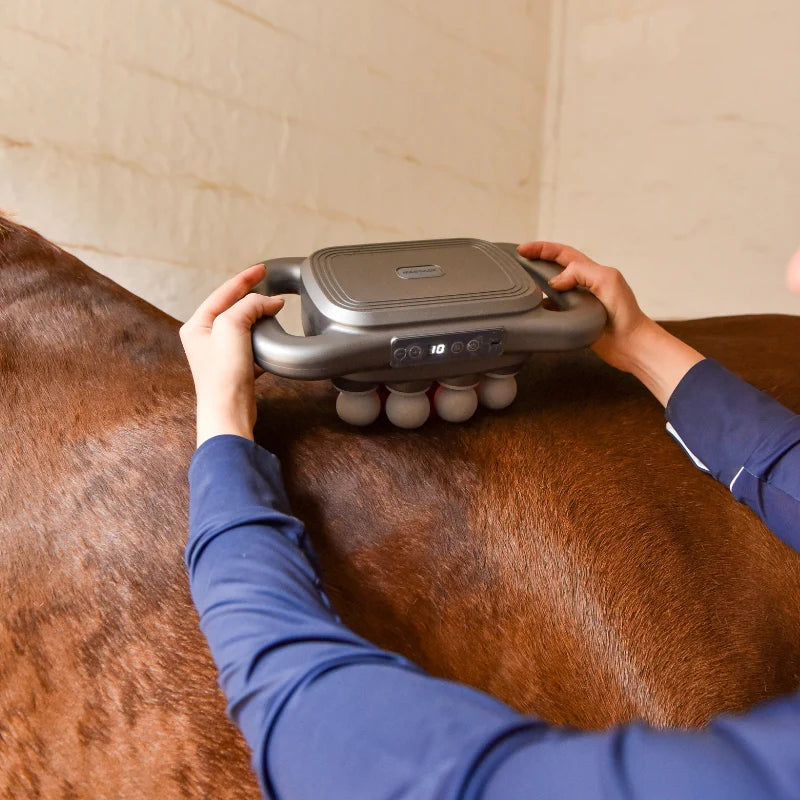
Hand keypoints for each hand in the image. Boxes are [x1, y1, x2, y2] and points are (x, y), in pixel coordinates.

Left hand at [180, 264, 283, 446]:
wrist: (229, 410)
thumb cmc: (223, 373)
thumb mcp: (232, 326)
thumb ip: (250, 306)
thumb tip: (270, 302)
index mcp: (197, 325)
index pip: (223, 292)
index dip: (244, 279)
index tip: (262, 269)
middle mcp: (205, 338)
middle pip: (233, 308)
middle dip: (252, 297)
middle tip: (270, 286)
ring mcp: (220, 354)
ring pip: (244, 326)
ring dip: (259, 318)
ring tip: (274, 310)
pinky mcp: (235, 368)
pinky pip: (252, 345)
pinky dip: (263, 339)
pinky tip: (272, 339)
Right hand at [517, 240, 703, 405]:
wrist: (630, 344)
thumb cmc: (625, 313)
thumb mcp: (606, 281)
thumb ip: (580, 272)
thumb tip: (553, 281)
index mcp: (591, 271)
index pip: (562, 254)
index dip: (542, 249)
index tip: (522, 250)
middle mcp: (583, 285)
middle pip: (554, 268)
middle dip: (536, 263)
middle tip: (516, 264)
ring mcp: (578, 303)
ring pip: (552, 289)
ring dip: (536, 285)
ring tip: (520, 286)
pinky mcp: (575, 320)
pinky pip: (553, 310)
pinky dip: (541, 308)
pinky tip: (533, 311)